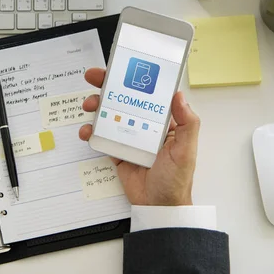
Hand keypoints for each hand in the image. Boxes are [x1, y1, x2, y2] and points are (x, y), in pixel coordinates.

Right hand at [79, 68, 199, 205]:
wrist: (159, 207)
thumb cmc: (176, 179)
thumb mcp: (186, 149)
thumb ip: (187, 123)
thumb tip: (179, 96)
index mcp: (162, 121)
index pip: (145, 93)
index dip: (131, 78)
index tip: (118, 66)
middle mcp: (143, 125)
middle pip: (122, 99)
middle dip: (106, 85)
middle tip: (93, 78)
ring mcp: (128, 137)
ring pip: (108, 114)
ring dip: (95, 105)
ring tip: (88, 105)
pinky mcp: (116, 151)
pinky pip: (100, 137)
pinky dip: (90, 131)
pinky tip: (86, 130)